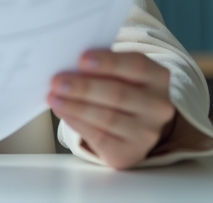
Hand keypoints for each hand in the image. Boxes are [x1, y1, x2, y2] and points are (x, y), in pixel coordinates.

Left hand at [48, 49, 176, 169]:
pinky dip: (77, 122)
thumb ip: (101, 66)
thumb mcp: (118, 73)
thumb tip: (68, 63)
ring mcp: (147, 132)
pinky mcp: (130, 153)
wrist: (131, 124)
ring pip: (107, 117)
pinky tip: (63, 112)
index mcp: (158, 77)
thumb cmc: (119, 88)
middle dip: (84, 87)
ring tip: (54, 97)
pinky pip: (99, 137)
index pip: (136, 65)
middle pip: (119, 93)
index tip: (81, 59)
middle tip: (57, 82)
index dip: (109, 62)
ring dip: (75, 106)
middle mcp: (158, 106)